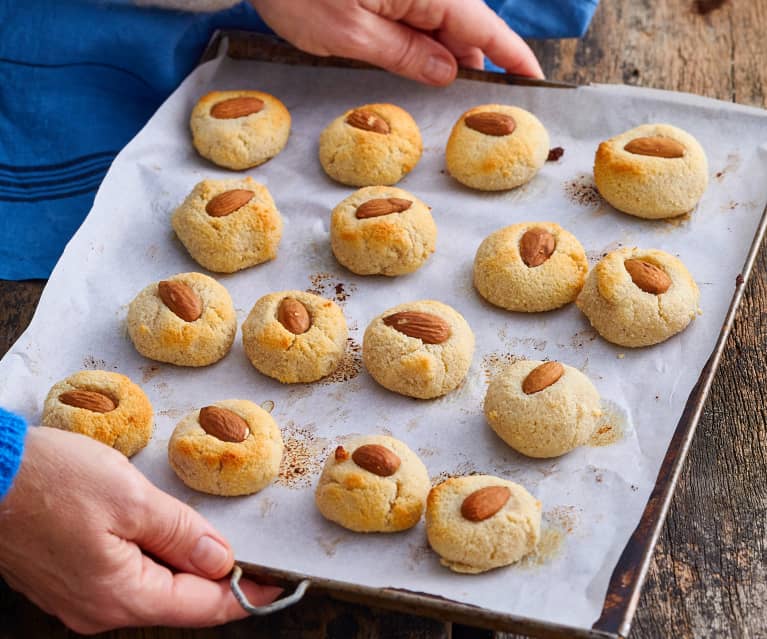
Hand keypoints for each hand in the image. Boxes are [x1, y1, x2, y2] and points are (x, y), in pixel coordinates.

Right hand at [0, 427, 281, 633]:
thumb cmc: (51, 481)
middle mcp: (99, 610)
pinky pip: (128, 576)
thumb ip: (182, 534)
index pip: (202, 607)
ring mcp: (81, 598)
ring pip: (154, 588)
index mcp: (120, 596)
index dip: (248, 594)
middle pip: (179, 600)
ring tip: (211, 536)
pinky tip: (165, 532)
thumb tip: (221, 561)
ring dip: (186, 565)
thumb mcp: (132, 499)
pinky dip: (155, 558)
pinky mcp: (70, 579)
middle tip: (252, 552)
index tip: (281, 583)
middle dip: (219, 578)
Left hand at [249, 0, 542, 84]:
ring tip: (437, 96)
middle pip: (465, 29)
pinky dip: (418, 45)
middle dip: (471, 67)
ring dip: (440, 59)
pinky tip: (409, 67)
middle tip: (474, 111)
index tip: (536, 84)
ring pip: (440, 24)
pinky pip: (416, 17)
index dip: (513, 58)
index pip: (485, 29)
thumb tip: (448, 73)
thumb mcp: (351, 34)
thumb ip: (405, 54)